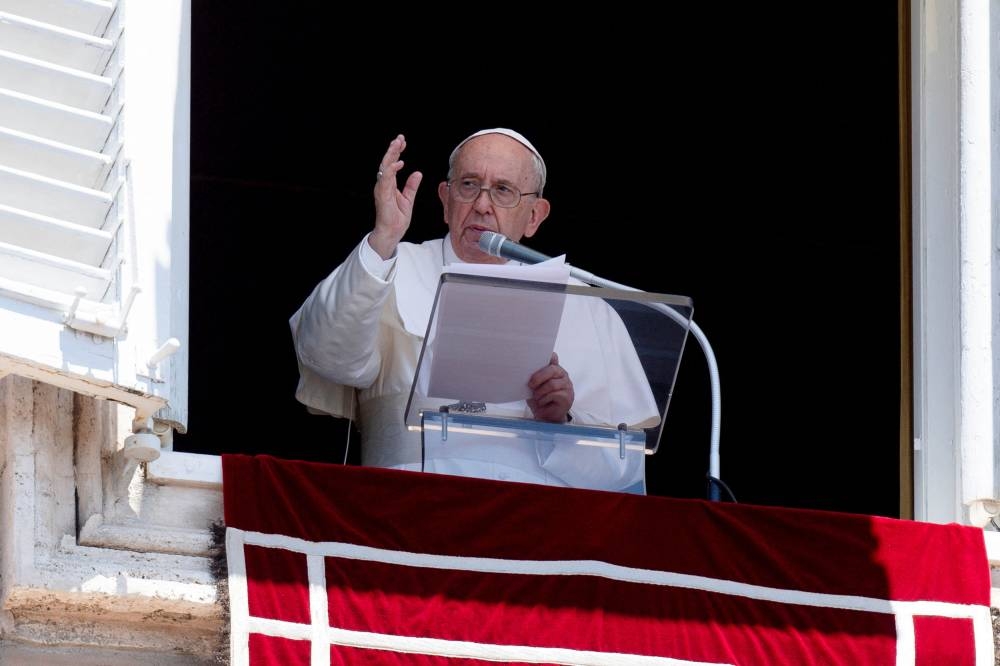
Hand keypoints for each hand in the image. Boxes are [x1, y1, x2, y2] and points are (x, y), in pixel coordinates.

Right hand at [369, 134, 422, 258]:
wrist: (392, 232)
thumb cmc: (397, 218)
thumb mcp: (409, 199)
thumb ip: (411, 186)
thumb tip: (417, 173)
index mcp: (389, 184)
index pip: (392, 164)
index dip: (396, 152)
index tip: (402, 142)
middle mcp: (384, 184)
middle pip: (387, 162)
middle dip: (393, 149)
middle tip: (400, 138)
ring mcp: (382, 189)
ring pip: (385, 167)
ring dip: (391, 155)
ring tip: (397, 144)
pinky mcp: (383, 195)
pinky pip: (386, 179)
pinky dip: (392, 170)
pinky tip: (399, 162)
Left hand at [527, 352, 574, 422]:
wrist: (546, 417)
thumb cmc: (539, 400)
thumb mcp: (534, 387)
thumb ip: (533, 377)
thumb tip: (525, 370)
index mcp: (554, 369)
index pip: (553, 358)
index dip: (549, 355)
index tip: (543, 355)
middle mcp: (562, 375)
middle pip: (552, 370)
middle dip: (539, 377)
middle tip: (530, 385)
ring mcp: (567, 385)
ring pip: (552, 384)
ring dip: (540, 392)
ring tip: (536, 397)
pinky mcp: (567, 397)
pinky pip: (554, 394)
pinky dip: (544, 399)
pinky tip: (542, 402)